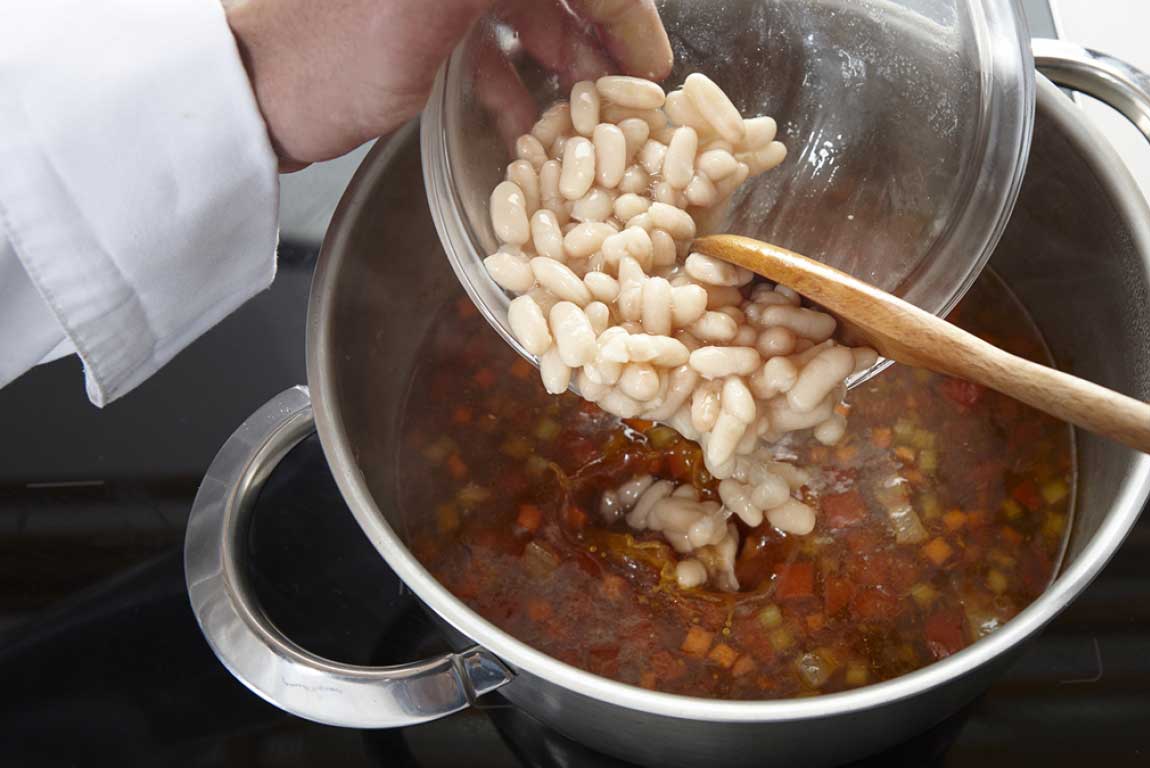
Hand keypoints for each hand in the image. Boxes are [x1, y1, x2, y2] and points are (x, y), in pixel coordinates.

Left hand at [225, 0, 671, 171]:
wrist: (246, 95)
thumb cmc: (325, 52)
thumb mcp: (431, 2)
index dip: (622, 11)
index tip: (652, 65)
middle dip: (599, 35)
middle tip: (631, 90)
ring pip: (529, 14)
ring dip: (564, 63)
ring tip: (589, 117)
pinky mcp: (420, 27)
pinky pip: (489, 46)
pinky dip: (514, 82)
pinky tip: (529, 126)